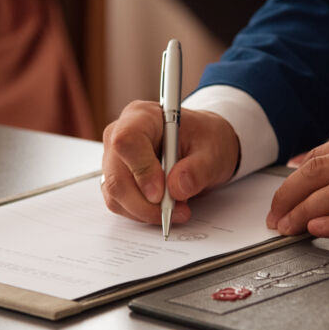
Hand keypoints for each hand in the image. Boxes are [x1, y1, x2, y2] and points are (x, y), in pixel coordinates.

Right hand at [101, 101, 239, 225]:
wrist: (202, 147)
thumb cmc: (205, 140)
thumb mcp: (213, 151)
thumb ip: (198, 169)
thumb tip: (176, 188)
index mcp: (143, 116)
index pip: (127, 140)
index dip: (141, 170)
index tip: (161, 193)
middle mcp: (120, 134)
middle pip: (116, 175)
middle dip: (146, 203)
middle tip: (176, 210)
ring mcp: (114, 159)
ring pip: (115, 194)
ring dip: (146, 210)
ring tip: (177, 208)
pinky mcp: (116, 179)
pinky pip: (119, 203)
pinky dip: (142, 213)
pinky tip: (164, 207)